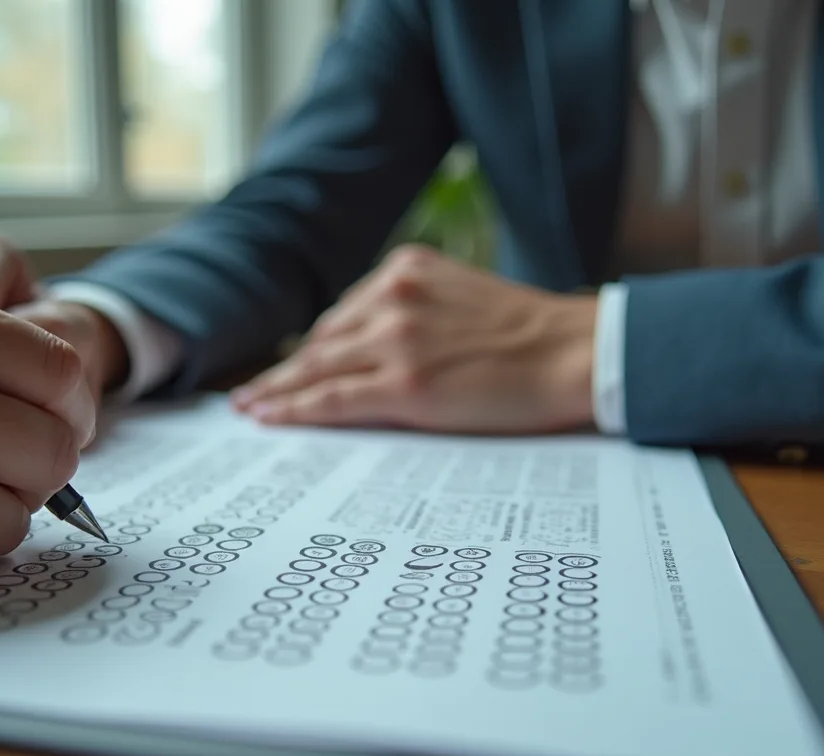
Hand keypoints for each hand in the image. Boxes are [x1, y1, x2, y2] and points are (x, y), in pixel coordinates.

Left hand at [231, 245, 596, 433]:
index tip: (291, 362)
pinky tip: (268, 416)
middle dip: (288, 369)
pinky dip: (293, 408)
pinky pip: (331, 399)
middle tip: (254, 391)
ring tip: (250, 407)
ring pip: (315, 369)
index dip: (314, 346)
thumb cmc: (530, 333)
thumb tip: (375, 341)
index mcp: (406, 270)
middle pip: (321, 341)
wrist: (573, 352)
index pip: (343, 314)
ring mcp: (394, 340)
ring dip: (277, 390)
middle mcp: (392, 297)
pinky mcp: (402, 384)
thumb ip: (415, 308)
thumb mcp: (461, 297)